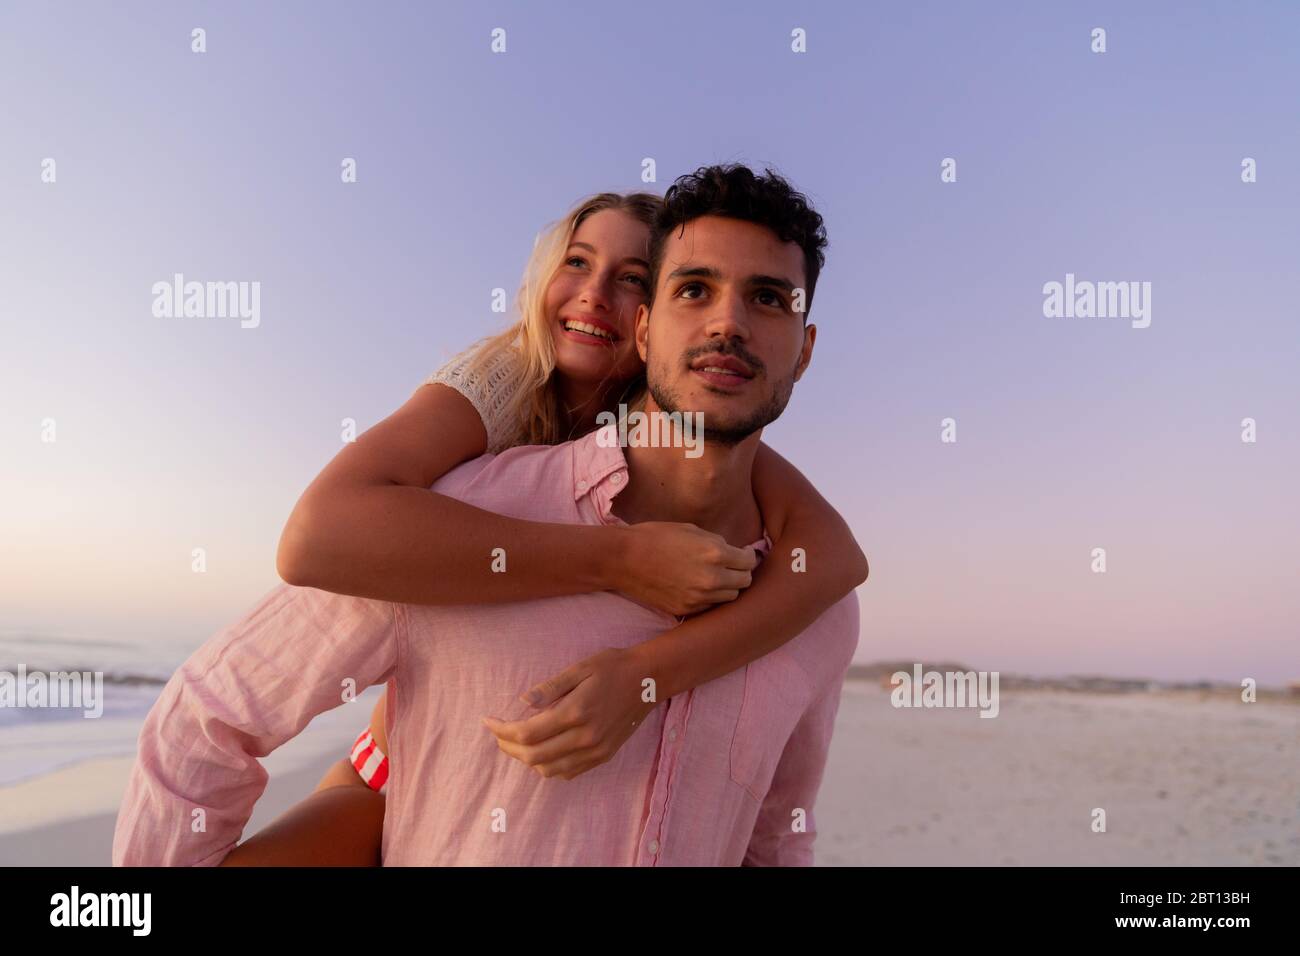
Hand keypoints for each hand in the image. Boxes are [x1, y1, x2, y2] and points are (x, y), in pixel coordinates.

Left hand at [482, 646, 661, 779]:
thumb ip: (550, 687)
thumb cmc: (613, 667)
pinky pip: (568, 772)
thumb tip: (522, 702)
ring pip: (549, 769)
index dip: (502, 730)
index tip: (488, 720)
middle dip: (508, 746)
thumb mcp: (580, 668)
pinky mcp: (603, 756)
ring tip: (515, 742)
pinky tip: (542, 750)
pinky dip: (548, 766)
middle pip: (533, 756)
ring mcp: (595, 751)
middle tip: (497, 733)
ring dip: (526, 759)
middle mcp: (585, 737)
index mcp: (576, 712)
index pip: (527, 732)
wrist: (649, 680)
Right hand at [616, 521, 758, 616]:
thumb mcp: (692, 530)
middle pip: (745, 582)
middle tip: (732, 566)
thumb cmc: (656, 537)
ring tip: (715, 576)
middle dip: (741, 572)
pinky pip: (710, 605)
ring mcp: (699, 597)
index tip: (743, 554)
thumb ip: (717, 543)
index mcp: (715, 553)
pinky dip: (710, 597)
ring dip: (728, 587)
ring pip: (730, 597)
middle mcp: (711, 578)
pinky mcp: (687, 609)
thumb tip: (735, 552)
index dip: (748, 556)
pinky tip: (699, 586)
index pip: (749, 561)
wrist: (624, 559)